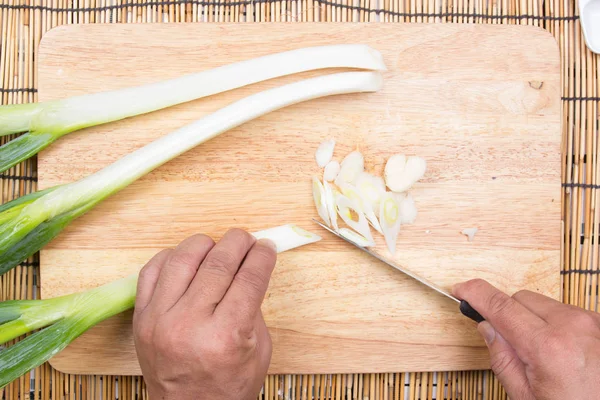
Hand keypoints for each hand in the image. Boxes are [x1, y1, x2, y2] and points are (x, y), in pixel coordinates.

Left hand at [132, 229, 276, 399]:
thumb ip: (253, 305)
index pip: (249, 278)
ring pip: (183, 258)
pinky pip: (151, 270)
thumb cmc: (227, 387)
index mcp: (225, 337)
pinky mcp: (141, 318)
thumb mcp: (258, 350)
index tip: (267, 246)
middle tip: (247, 240)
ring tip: (218, 248)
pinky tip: (188, 259)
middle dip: (239, 243)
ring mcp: (160, 320)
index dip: (262, 256)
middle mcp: (189, 325)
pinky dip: (172, 257)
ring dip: (206, 244)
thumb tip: (249, 265)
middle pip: (219, 263)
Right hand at [454, 279, 599, 399]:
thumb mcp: (526, 397)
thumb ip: (502, 359)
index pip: (501, 306)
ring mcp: (591, 322)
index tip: (460, 290)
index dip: (475, 294)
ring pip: (543, 304)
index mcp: (548, 347)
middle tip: (511, 344)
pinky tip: (561, 350)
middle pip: (520, 299)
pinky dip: (555, 324)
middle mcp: (572, 326)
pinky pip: (565, 311)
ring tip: (543, 353)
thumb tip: (487, 327)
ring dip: (533, 319)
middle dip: (508, 315)